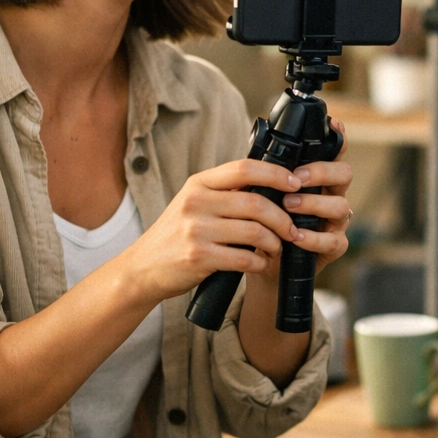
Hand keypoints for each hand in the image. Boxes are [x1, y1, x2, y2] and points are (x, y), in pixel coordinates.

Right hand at [121, 159, 305, 301]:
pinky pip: (244, 259)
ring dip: (274, 243)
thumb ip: (225, 192)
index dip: (276, 174)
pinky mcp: (198, 257)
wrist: (142, 268)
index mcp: (198, 183)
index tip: (295, 184)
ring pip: (255, 232)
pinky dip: (260, 263)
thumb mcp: (194, 203)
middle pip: (256, 203)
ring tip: (276, 247)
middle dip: (282, 218)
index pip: (245, 168)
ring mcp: (196, 230)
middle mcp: (196, 202)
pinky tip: (260, 264)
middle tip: (292, 229)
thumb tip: (272, 184)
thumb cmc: (176, 235)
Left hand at [277, 116, 354, 274]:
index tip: (333, 124)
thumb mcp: (263, 194)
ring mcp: (336, 222)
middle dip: (322, 172)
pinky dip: (313, 237)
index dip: (338, 138)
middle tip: (296, 178)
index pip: (334, 153)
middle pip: (344, 174)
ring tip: (288, 207)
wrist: (264, 264)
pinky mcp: (335, 246)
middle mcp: (332, 196)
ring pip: (341, 206)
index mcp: (318, 178)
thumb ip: (268, 174)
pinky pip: (333, 240)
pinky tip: (295, 236)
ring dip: (313, 204)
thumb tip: (256, 147)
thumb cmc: (265, 223)